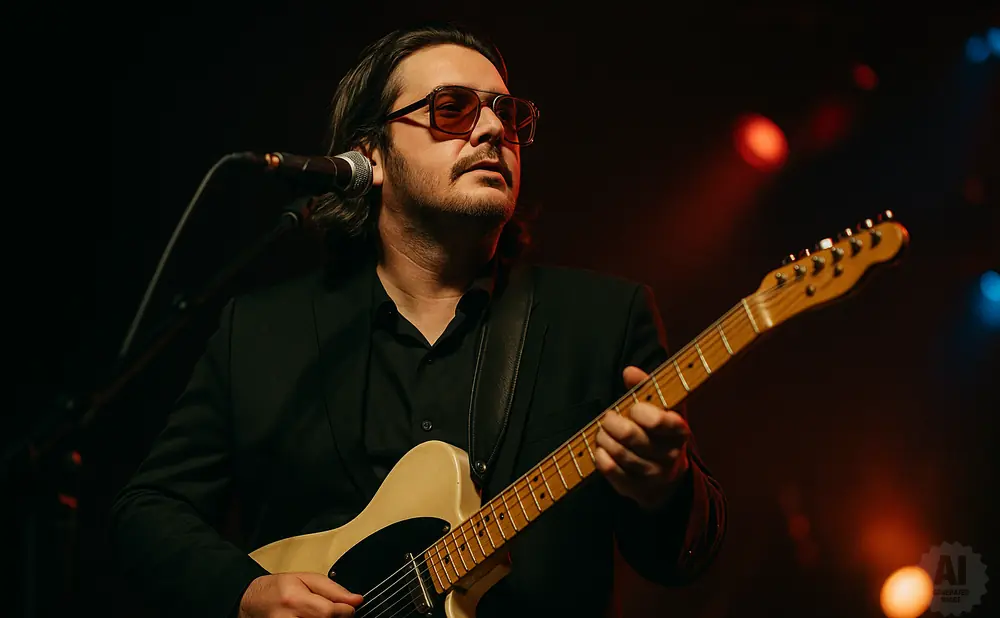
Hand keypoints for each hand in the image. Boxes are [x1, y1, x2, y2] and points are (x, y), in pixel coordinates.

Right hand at [238, 572, 362, 617]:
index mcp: (294, 599)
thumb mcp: (306, 579)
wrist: (252, 602)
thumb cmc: (278, 588)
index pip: (328, 611)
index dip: (345, 611)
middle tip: (335, 611)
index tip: (349, 607)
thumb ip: (333, 589)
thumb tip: (356, 600)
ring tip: (319, 614)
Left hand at [595, 366, 690, 509]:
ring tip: (602, 432)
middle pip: (631, 436)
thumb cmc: (660, 432)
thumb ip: (645, 386)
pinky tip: (600, 449)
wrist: (668, 475)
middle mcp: (671, 455)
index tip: (633, 409)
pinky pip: (612, 471)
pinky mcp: (637, 489)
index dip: (638, 411)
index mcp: (680, 431)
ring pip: (619, 453)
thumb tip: (629, 371)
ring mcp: (654, 475)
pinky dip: (601, 457)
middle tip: (607, 418)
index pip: (656, 421)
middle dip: (612, 423)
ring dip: (604, 439)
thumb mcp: (660, 407)